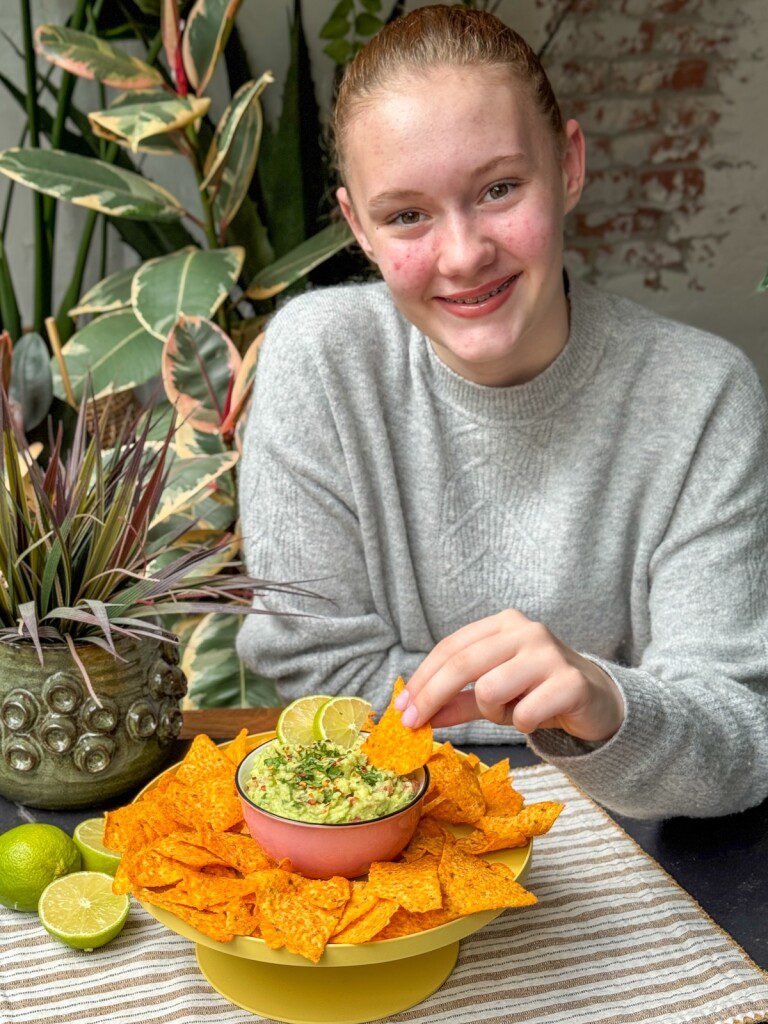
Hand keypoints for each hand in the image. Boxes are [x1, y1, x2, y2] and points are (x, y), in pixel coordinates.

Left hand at [397, 609, 624, 741]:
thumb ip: (457, 700)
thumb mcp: (493, 694)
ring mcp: (549, 653)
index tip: (401, 708)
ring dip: (493, 713)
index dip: (422, 679)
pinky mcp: (570, 682)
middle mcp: (526, 631)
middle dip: (432, 697)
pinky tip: (538, 717)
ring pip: (491, 689)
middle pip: (462, 664)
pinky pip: (525, 713)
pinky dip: (523, 723)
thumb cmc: (539, 691)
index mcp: (503, 625)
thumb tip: (418, 715)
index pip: (451, 648)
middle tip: (414, 726)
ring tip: (513, 713)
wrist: (598, 700)